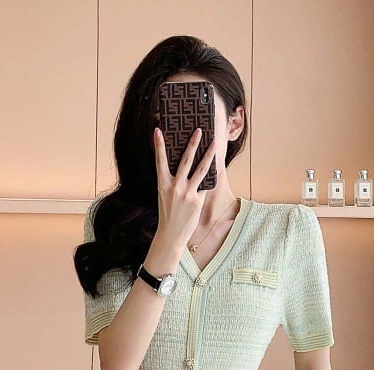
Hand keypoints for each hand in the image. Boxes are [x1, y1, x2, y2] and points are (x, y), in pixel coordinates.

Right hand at [152, 125, 215, 250]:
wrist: (171, 235)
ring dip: (208, 155)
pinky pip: (205, 184)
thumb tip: (187, 167)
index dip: (159, 145)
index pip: (159, 161)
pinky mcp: (197, 200)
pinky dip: (210, 177)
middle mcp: (175, 187)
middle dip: (193, 144)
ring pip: (200, 169)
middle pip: (185, 160)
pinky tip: (216, 167)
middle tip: (199, 130)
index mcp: (162, 184)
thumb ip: (172, 182)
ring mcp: (187, 193)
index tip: (157, 131)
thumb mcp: (165, 196)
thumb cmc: (168, 214)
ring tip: (214, 144)